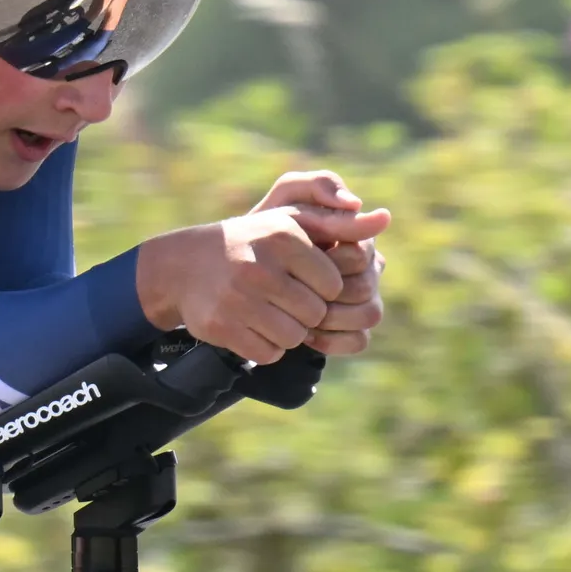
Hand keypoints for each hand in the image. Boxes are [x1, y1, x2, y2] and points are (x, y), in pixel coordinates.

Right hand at [135, 171, 391, 363]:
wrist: (185, 266)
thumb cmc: (253, 243)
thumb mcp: (293, 223)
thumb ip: (340, 222)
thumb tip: (384, 218)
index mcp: (281, 237)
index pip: (332, 284)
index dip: (323, 288)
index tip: (304, 280)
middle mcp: (258, 266)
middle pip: (315, 314)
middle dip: (306, 313)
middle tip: (286, 300)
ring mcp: (237, 299)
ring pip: (293, 337)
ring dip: (288, 332)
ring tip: (270, 312)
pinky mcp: (221, 326)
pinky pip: (268, 353)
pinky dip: (267, 346)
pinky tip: (253, 326)